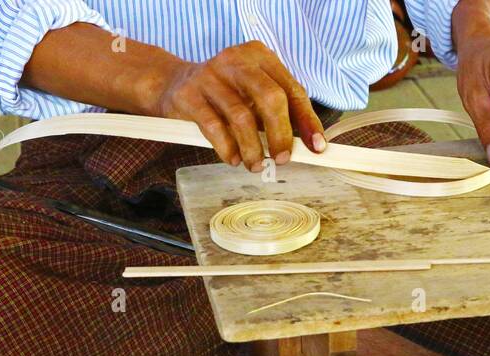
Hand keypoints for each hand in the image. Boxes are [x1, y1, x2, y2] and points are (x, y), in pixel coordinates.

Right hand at [153, 40, 325, 170]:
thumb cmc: (224, 94)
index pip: (292, 89)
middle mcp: (236, 61)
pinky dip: (227, 148)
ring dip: (253, 148)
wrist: (173, 83)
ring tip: (256, 165)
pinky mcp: (189, 95)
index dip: (307, 121)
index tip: (316, 147)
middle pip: (270, 98)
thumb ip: (276, 112)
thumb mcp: (252, 92)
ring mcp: (210, 76)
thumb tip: (305, 146)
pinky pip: (214, 127)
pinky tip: (233, 159)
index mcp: (259, 56)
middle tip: (283, 159)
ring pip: (241, 117)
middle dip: (281, 134)